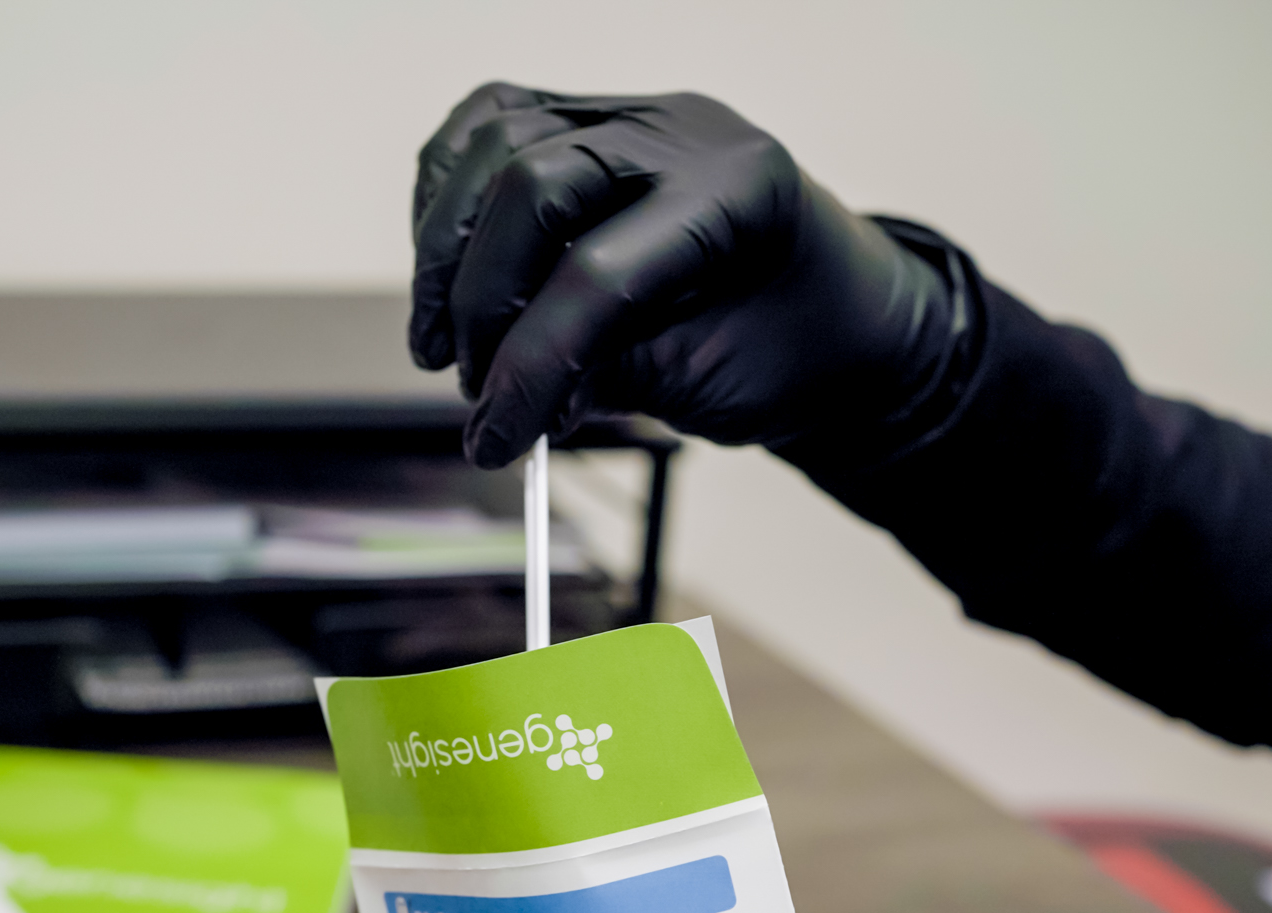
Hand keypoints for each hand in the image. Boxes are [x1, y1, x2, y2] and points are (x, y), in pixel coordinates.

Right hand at [411, 84, 966, 467]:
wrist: (832, 315)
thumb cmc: (792, 350)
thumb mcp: (710, 382)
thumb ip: (606, 377)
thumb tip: (502, 400)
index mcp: (738, 192)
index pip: (598, 273)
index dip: (531, 367)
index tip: (496, 437)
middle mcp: (680, 132)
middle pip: (531, 185)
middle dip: (482, 301)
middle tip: (474, 388)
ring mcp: (631, 115)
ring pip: (495, 143)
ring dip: (446, 248)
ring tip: (439, 341)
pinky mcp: (587, 120)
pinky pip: (488, 127)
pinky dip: (448, 196)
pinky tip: (445, 268)